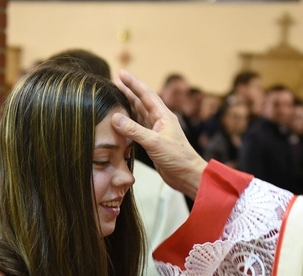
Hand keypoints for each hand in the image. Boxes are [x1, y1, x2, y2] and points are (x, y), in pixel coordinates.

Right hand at [112, 69, 206, 198]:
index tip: (121, 73)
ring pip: (139, 114)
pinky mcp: (153, 143)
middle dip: (129, 92)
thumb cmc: (176, 157)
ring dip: (128, 106)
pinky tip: (122, 121)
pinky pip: (138, 128)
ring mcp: (156, 131)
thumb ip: (134, 130)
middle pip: (141, 102)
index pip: (146, 95)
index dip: (133, 83)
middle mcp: (160, 121)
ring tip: (116, 98)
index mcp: (163, 116)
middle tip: (114, 82)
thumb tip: (115, 117)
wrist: (187, 175)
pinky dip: (129, 123)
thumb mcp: (154, 142)